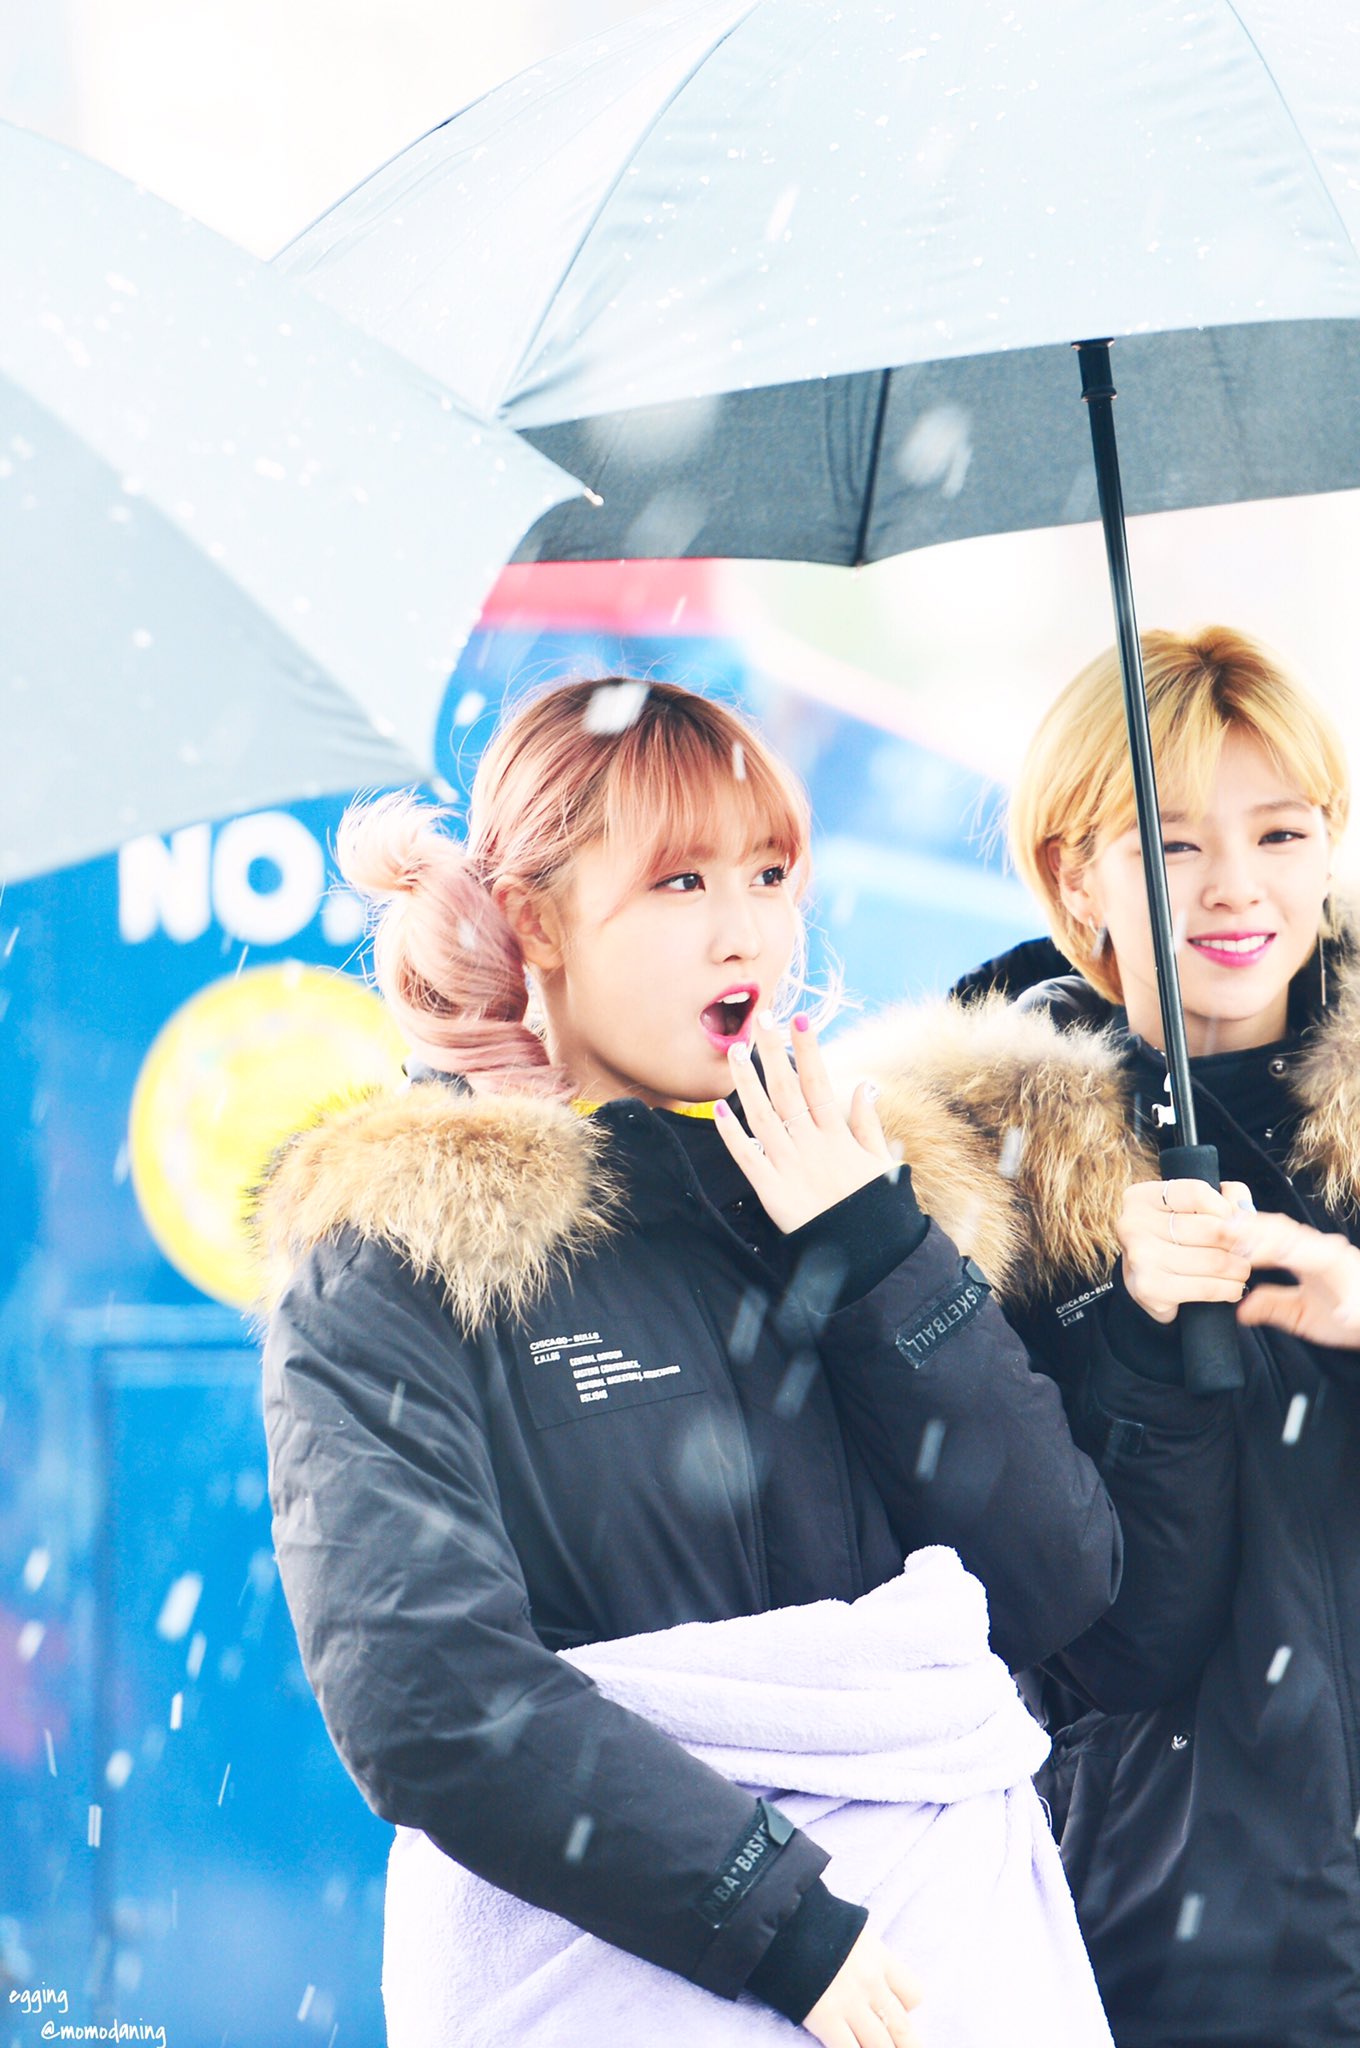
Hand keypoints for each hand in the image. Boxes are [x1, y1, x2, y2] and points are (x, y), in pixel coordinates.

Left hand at [715, 1011, 891, 1233]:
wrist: (866, 1256)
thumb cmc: (875, 1208)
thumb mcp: (882, 1163)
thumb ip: (868, 1124)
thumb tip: (863, 1086)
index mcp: (839, 1135)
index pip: (819, 1082)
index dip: (808, 1049)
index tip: (799, 1019)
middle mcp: (812, 1144)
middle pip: (787, 1089)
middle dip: (774, 1051)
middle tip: (762, 1018)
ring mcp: (790, 1165)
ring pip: (762, 1115)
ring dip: (747, 1081)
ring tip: (736, 1050)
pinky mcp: (771, 1191)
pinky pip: (747, 1157)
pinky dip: (732, 1133)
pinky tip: (718, 1109)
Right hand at [802, 1927, 923, 2047]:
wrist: (778, 1920)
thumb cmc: (812, 1923)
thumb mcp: (851, 1934)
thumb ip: (866, 1960)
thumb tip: (871, 1980)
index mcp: (879, 1957)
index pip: (913, 1995)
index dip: (905, 2009)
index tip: (892, 2013)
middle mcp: (871, 1982)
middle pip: (902, 2028)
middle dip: (907, 2047)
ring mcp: (850, 2002)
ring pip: (880, 2046)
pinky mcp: (826, 2018)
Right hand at [1118, 1178, 1254, 1324]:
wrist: (1148, 1282)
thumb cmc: (1175, 1240)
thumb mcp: (1197, 1208)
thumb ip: (1227, 1197)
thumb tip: (1245, 1212)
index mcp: (1142, 1197)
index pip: (1197, 1193)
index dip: (1225, 1208)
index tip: (1233, 1222)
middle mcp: (1133, 1224)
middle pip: (1209, 1228)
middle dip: (1238, 1243)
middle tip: (1247, 1250)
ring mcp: (1139, 1258)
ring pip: (1213, 1260)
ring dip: (1238, 1268)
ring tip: (1241, 1269)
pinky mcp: (1149, 1289)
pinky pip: (1206, 1288)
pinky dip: (1228, 1289)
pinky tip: (1231, 1288)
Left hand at [1233, 1210, 1359, 1347]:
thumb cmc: (1343, 1314)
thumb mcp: (1300, 1314)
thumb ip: (1272, 1306)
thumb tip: (1241, 1310)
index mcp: (1307, 1254)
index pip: (1273, 1234)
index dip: (1247, 1229)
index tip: (1218, 1229)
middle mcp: (1325, 1252)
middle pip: (1288, 1234)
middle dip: (1258, 1231)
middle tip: (1228, 1231)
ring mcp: (1347, 1267)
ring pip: (1318, 1253)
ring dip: (1291, 1253)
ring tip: (1265, 1255)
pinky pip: (1357, 1301)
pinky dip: (1350, 1308)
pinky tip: (1344, 1315)